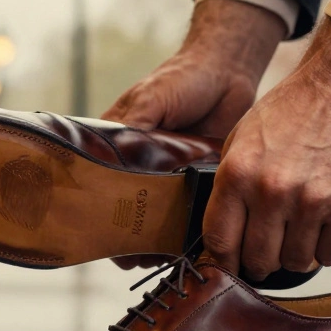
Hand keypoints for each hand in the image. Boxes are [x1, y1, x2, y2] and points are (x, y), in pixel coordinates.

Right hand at [103, 0, 283, 268]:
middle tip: (134, 259)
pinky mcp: (203, 177)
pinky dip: (193, 227)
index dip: (101, 213)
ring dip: (162, 237)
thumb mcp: (151, 99)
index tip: (101, 239)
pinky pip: (195, 209)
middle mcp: (145, 164)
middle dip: (132, 236)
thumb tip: (114, 155)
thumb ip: (134, 125)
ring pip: (164, 215)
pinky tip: (191, 246)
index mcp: (123, 144)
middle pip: (133, 208)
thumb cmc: (183, 78)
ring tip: (159, 260)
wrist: (229, 70)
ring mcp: (174, 174)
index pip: (103, 184)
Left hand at [203, 18, 330, 279]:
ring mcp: (311, 201)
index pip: (220, 241)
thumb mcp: (241, 139)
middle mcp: (271, 191)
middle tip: (265, 257)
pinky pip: (330, 254)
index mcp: (237, 174)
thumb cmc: (290, 111)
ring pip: (295, 262)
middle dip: (259, 264)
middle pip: (257, 259)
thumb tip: (221, 235)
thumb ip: (229, 185)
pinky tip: (323, 232)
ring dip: (294, 257)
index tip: (229, 266)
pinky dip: (326, 250)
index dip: (223, 262)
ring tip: (297, 238)